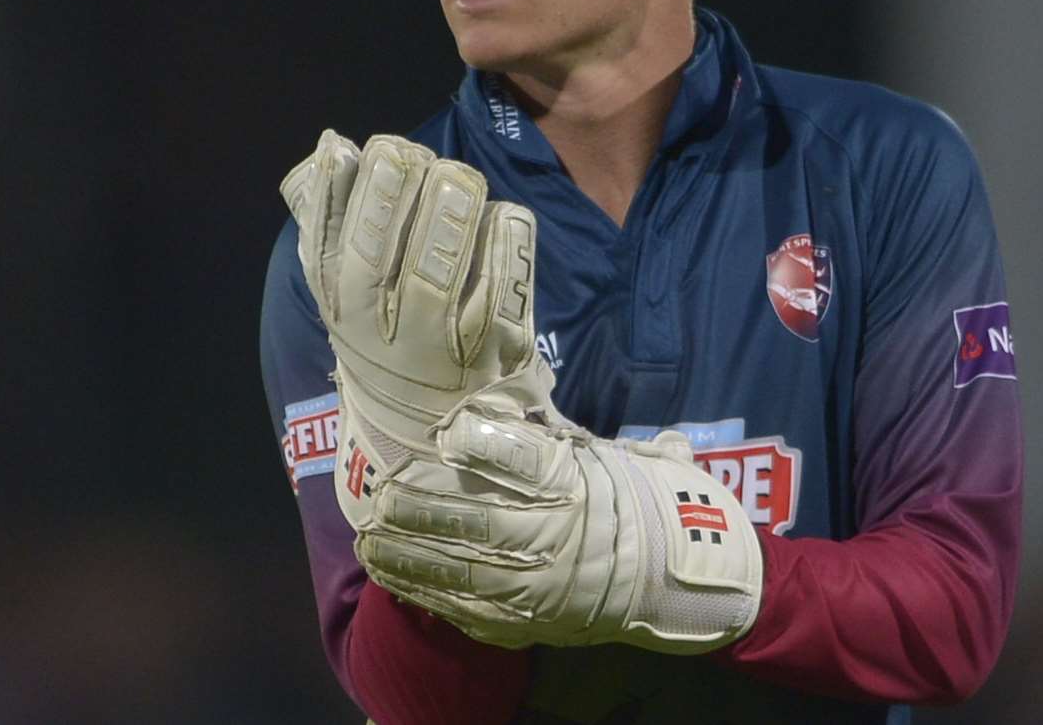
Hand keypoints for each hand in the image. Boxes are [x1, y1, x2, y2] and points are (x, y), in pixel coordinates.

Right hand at [280, 130, 564, 531]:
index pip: (325, 246)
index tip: (353, 148)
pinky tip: (507, 214)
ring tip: (458, 176)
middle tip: (409, 151)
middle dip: (389, 197)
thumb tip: (331, 146)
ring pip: (435, 277)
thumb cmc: (390, 340)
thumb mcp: (350, 293)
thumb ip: (335, 221)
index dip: (339, 192)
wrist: (434, 444)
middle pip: (375, 259)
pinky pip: (498, 295)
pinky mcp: (492, 354)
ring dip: (447, 218)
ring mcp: (436, 348)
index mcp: (340, 309)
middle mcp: (379, 332)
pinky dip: (504, 250)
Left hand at [355, 391, 762, 654]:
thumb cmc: (630, 501)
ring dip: (407, 558)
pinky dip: (429, 596)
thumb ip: (536, 440)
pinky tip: (398, 583)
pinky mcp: (530, 623)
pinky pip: (469, 611)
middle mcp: (556, 535)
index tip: (442, 432)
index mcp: (576, 486)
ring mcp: (540, 587)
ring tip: (369, 542)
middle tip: (379, 495)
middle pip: (474, 521)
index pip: (522, 458)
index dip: (478, 443)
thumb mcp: (600, 453)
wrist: (673, 577)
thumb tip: (468, 419)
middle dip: (418, 509)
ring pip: (461, 572)